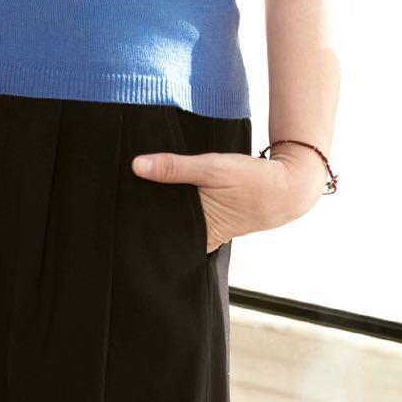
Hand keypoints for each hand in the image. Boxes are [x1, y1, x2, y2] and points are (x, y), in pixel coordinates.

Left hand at [130, 145, 328, 251]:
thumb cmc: (252, 180)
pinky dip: (175, 208)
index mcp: (199, 231)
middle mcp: (201, 236)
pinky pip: (187, 218)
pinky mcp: (212, 222)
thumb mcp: (213, 168)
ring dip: (159, 210)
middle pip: (163, 228)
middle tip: (115, 202)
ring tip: (131, 196)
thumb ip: (175, 167)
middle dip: (143, 217)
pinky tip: (161, 194)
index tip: (113, 214)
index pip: (157, 233)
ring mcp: (207, 231)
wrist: (288, 188)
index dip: (136, 225)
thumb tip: (137, 166)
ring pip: (174, 223)